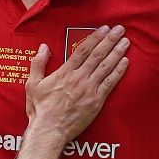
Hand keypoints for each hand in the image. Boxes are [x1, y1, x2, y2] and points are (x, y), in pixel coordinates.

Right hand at [25, 25, 128, 140]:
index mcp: (65, 72)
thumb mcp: (32, 84)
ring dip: (117, 53)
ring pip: (106, 67)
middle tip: (120, 30)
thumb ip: (38, 63)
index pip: (83, 50)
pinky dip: (119, 72)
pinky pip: (110, 83)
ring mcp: (89, 89)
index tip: (104, 29)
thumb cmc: (40, 109)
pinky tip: (125, 62)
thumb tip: (43, 47)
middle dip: (110, 40)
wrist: (50, 130)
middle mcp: (79, 78)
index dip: (95, 37)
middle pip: (98, 55)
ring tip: (126, 42)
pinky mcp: (96, 101)